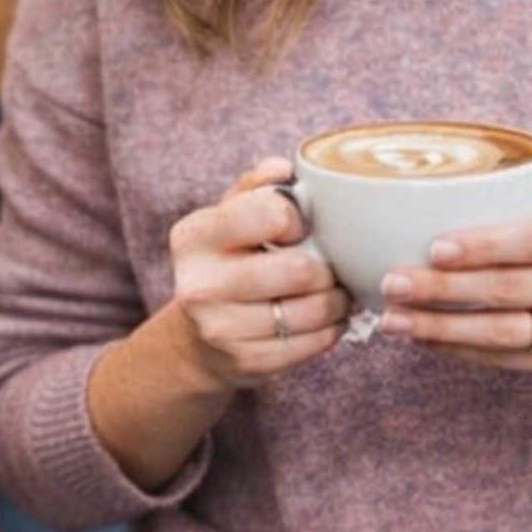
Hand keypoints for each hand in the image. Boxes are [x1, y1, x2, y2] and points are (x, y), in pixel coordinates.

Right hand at [168, 157, 350, 390]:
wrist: (198, 338)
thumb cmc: (228, 263)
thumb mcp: (230, 218)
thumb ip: (257, 187)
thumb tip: (283, 167)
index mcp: (194, 236)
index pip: (270, 213)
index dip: (299, 219)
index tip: (302, 229)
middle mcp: (199, 285)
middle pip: (299, 270)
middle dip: (327, 268)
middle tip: (331, 267)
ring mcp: (220, 329)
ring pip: (312, 310)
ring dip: (337, 301)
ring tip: (336, 292)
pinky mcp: (246, 363)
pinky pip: (314, 343)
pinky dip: (332, 329)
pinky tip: (328, 319)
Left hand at [378, 209, 531, 418]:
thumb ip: (521, 226)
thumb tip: (425, 221)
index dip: (483, 246)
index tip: (434, 248)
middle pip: (508, 289)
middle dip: (443, 288)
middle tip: (393, 283)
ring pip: (502, 332)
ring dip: (441, 327)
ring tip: (395, 320)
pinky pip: (503, 360)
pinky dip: (458, 350)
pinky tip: (425, 339)